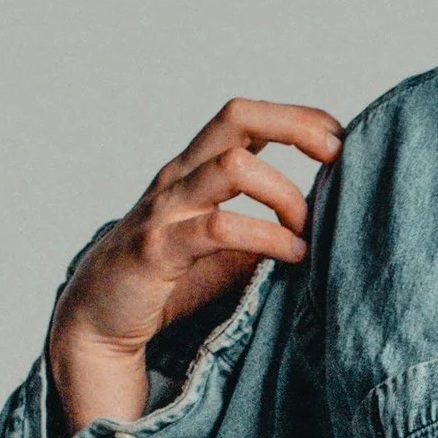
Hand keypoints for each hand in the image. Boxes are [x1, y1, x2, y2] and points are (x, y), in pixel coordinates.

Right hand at [48, 98, 344, 432]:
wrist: (99, 319)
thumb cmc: (171, 280)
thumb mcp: (229, 246)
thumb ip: (269, 225)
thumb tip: (333, 221)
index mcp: (195, 168)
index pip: (247, 117)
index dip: (296, 118)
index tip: (339, 140)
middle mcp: (180, 176)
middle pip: (237, 118)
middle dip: (295, 127)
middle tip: (336, 157)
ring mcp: (166, 208)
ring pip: (233, 166)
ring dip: (286, 195)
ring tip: (308, 231)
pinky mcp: (158, 248)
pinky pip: (219, 227)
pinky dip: (267, 237)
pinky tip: (294, 256)